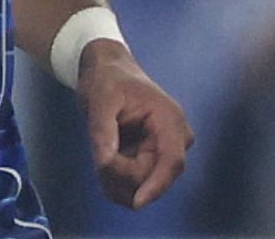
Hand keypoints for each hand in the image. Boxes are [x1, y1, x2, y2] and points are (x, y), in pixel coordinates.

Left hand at [76, 40, 193, 208]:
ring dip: (117, 178)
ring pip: (143, 184)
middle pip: (152, 176)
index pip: (171, 162)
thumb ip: (103, 131)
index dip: (156, 186)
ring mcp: (167, 150)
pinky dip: (118, 179)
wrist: (107, 72)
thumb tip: (106, 163)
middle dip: (122, 173)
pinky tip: (106, 160)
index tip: (136, 202)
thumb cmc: (107, 80)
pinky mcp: (155, 158)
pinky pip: (138, 182)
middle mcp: (176, 138)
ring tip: (101, 150)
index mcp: (169, 119)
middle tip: (98, 153)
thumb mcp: (99, 99)